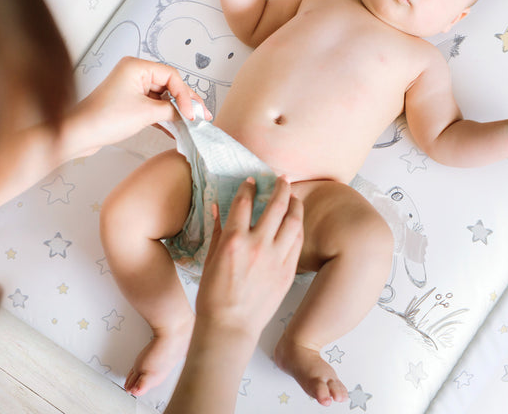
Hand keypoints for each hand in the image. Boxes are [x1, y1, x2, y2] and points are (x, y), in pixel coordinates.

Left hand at [69, 57, 210, 156]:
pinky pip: (154, 106)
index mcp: (137, 67)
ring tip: (193, 123)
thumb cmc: (104, 119)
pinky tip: (177, 128)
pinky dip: (166, 117)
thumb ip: (171, 110)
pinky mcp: (130, 102)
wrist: (78, 134)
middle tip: (202, 115)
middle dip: (186, 102)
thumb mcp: (145, 113)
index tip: (191, 114)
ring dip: (177, 111)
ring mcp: (132, 88)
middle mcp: (135, 73)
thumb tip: (187, 114)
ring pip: (164, 97)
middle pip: (170, 85)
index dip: (185, 95)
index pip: (172, 76)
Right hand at [195, 176, 303, 340]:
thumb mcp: (210, 260)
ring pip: (293, 221)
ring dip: (295, 204)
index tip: (252, 180)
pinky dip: (298, 227)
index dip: (249, 187)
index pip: (244, 202)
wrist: (230, 328)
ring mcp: (275, 258)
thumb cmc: (214, 297)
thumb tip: (216, 208)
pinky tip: (297, 222)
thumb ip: (217, 231)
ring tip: (295, 197)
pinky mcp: (288, 271)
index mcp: (234, 241)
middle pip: (276, 205)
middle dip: (281, 187)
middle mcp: (257, 245)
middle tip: (283, 179)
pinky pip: (297, 242)